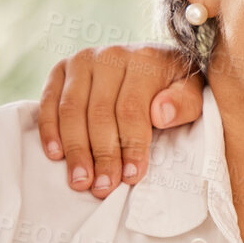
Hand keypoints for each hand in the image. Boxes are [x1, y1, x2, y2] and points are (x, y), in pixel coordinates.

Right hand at [37, 44, 202, 195]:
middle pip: (99, 113)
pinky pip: (49, 101)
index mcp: (145, 60)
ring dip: (75, 149)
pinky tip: (56, 155)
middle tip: (103, 187)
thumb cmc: (176, 85)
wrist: (155, 60)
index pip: (131, 109)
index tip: (131, 176)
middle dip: (102, 155)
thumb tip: (160, 115)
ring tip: (80, 181)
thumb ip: (184, 104)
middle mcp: (110, 55)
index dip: (131, 145)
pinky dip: (49, 129)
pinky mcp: (62, 69)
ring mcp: (83, 60)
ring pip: (72, 110)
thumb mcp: (194, 92)